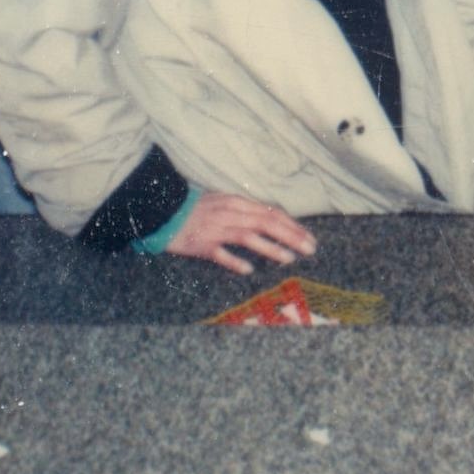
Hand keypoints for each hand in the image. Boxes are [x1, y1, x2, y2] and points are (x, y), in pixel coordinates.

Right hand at [166, 192, 318, 275]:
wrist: (163, 211)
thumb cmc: (197, 209)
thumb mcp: (225, 203)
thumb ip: (247, 211)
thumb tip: (274, 221)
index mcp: (238, 203)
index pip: (272, 213)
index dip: (292, 225)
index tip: (309, 238)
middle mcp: (230, 214)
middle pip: (267, 223)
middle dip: (291, 236)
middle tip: (310, 249)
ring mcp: (216, 229)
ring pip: (248, 237)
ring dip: (270, 248)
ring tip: (289, 258)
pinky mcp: (201, 244)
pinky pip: (220, 254)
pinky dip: (234, 261)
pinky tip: (248, 270)